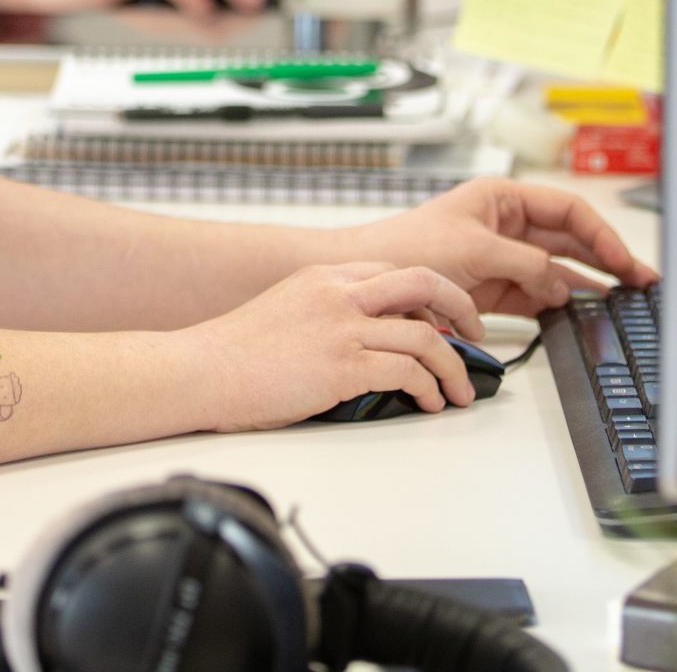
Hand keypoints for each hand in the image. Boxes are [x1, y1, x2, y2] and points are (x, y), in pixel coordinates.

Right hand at [190, 262, 483, 430]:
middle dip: (462, 309)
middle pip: (425, 283)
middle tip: (476, 336)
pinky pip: (407, 372)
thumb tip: (368, 342)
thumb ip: (327, 314)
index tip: (445, 321)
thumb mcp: (286, 311)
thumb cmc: (235, 353)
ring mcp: (342, 328)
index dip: (431, 296)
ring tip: (459, 392)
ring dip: (454, 368)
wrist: (200, 370)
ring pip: (426, 337)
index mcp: (326, 276)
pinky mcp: (342, 365)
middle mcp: (340, 293)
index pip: (397, 272)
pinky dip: (428, 389)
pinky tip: (427, 403)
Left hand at [346, 178, 653, 317]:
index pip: (566, 210)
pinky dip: (560, 306)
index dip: (600, 234)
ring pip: (558, 270)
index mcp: (502, 198)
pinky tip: (583, 316)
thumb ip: (525, 263)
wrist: (369, 279)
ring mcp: (501, 258)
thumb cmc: (409, 247)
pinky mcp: (492, 289)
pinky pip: (537, 296)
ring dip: (589, 285)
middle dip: (606, 259)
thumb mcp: (473, 249)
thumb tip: (563, 284)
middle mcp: (506, 225)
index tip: (623, 260)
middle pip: (569, 240)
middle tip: (642, 282)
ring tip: (623, 302)